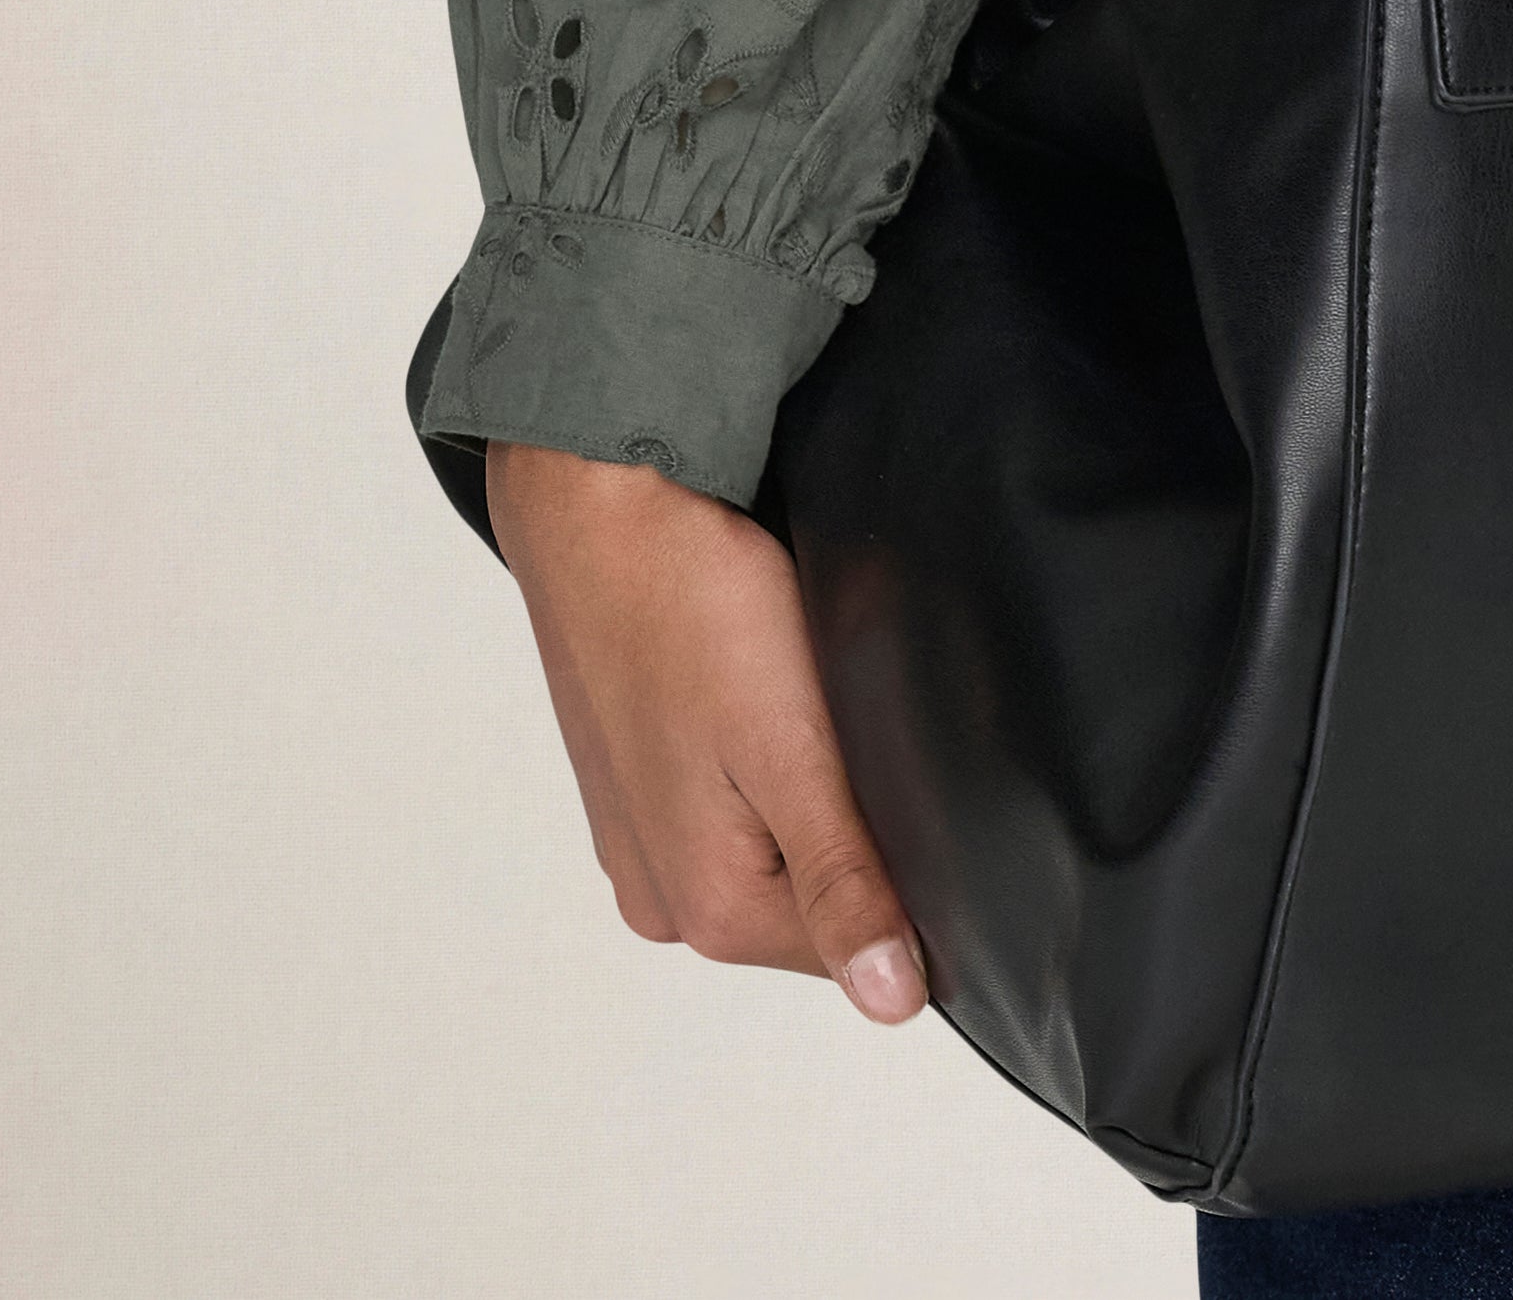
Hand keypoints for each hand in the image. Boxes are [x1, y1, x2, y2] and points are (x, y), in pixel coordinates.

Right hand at [486, 441, 926, 1023]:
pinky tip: (769, 697)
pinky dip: (767, 762)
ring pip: (778, 848)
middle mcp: (666, 901)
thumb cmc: (691, 608)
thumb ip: (843, 879)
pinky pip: (734, 805)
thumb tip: (892, 1004)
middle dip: (860, 829)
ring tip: (807, 701)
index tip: (915, 782)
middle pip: (817, 902)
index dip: (914, 875)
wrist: (597, 506)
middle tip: (858, 724)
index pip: (862, 947)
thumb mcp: (792, 748)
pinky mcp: (637, 786)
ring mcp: (643, 844)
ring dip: (814, 792)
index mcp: (710, 911)